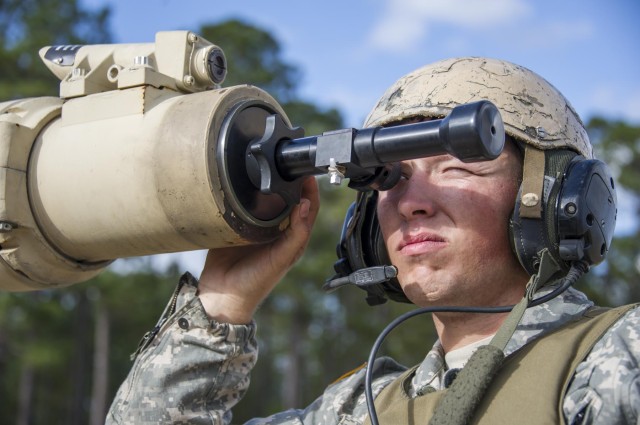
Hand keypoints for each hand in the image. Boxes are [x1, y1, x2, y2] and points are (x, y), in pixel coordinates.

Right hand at [197, 177, 319, 323]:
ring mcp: (256, 226)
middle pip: (288, 198)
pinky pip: (242, 203)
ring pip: (266, 198)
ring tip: (266, 163)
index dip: (311, 188)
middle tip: (286, 159)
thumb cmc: (255, 282)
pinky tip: (241, 177)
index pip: (308, 207)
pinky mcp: (236, 225)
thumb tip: (307, 204)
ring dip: (268, 182)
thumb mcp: (281, 259)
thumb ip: (296, 235)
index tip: (307, 170)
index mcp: (292, 237)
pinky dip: (244, 191)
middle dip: (290, 180)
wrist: (221, 296)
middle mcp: (277, 229)